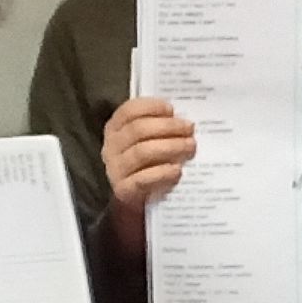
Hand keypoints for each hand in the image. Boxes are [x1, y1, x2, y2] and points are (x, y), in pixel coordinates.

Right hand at [102, 97, 195, 213]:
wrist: (136, 195)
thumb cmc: (147, 161)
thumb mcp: (149, 140)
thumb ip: (160, 126)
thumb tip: (183, 120)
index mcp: (115, 128)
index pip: (128, 111)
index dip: (150, 107)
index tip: (171, 110)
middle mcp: (111, 146)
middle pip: (138, 130)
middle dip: (168, 127)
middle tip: (189, 129)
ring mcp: (115, 168)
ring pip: (141, 152)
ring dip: (170, 147)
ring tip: (190, 147)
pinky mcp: (123, 190)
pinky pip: (143, 179)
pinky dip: (162, 173)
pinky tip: (177, 170)